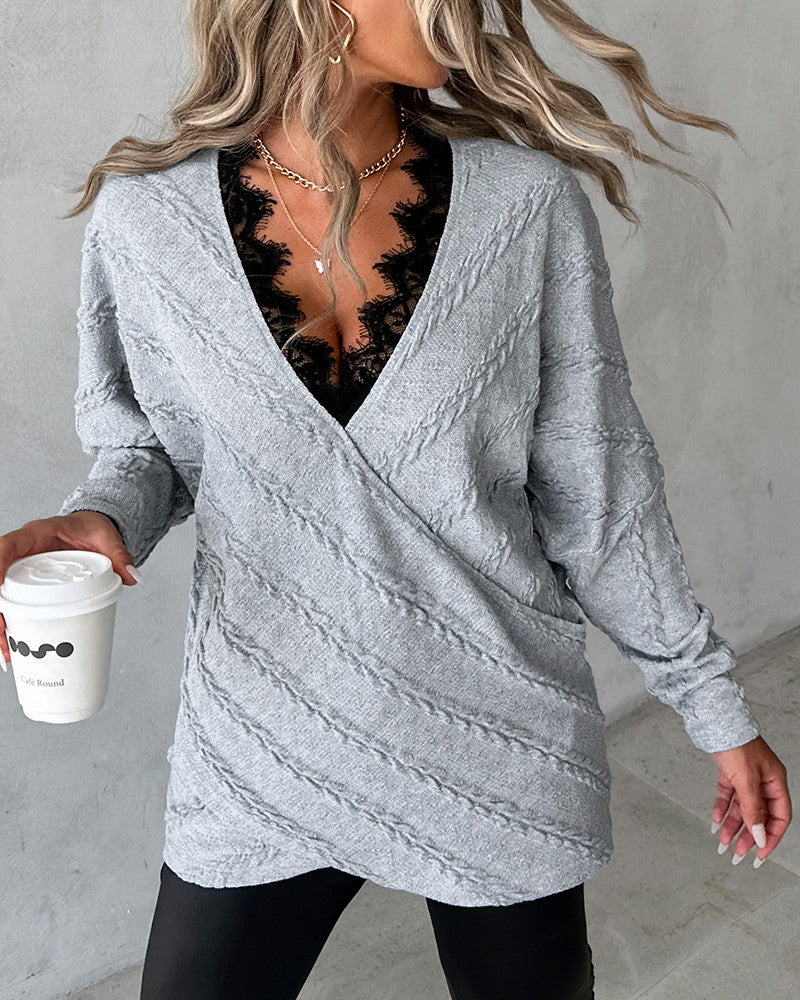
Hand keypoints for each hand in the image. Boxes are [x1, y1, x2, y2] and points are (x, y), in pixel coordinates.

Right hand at [0, 511, 141, 667]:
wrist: (89, 529)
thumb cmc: (91, 528)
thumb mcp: (106, 537)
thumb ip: (119, 554)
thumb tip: (133, 577)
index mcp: (35, 534)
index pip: (7, 546)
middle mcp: (22, 552)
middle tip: (2, 635)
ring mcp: (21, 570)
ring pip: (0, 597)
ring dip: (0, 625)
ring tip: (5, 654)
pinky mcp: (26, 585)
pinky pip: (10, 604)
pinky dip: (9, 625)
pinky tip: (10, 648)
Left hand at [710, 735, 791, 867]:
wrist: (716, 721)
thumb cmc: (736, 744)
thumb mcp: (747, 781)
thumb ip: (753, 809)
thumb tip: (759, 835)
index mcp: (775, 782)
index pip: (779, 817)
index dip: (770, 837)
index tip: (760, 854)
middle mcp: (762, 781)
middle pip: (759, 815)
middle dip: (748, 835)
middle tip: (737, 853)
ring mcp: (745, 777)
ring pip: (741, 808)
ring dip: (732, 825)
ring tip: (723, 842)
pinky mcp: (729, 773)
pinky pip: (727, 796)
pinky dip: (721, 809)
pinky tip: (715, 822)